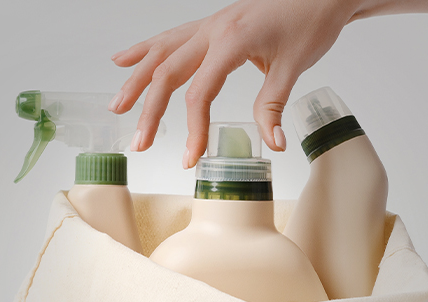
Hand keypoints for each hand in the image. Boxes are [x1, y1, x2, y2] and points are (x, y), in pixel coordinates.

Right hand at [109, 0, 358, 167]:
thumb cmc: (309, 19)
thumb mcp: (294, 66)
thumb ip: (273, 106)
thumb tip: (272, 144)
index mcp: (231, 41)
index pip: (200, 93)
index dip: (193, 129)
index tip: (191, 157)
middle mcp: (212, 30)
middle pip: (168, 74)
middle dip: (149, 111)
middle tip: (139, 144)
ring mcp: (208, 25)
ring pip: (161, 53)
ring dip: (136, 81)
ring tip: (117, 107)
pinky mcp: (210, 25)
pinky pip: (169, 37)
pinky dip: (145, 50)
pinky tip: (122, 60)